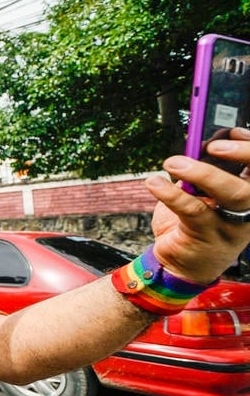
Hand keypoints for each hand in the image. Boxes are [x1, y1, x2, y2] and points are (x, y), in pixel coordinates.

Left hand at [147, 129, 249, 282]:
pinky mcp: (207, 237)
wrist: (181, 264)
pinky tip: (154, 183)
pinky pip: (193, 211)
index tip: (232, 130)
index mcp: (249, 195)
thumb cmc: (195, 223)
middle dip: (243, 155)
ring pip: (233, 195)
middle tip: (213, 146)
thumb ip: (205, 171)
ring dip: (204, 174)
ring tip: (173, 162)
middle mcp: (249, 210)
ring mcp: (232, 226)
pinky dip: (172, 194)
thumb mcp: (203, 193)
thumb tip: (194, 144)